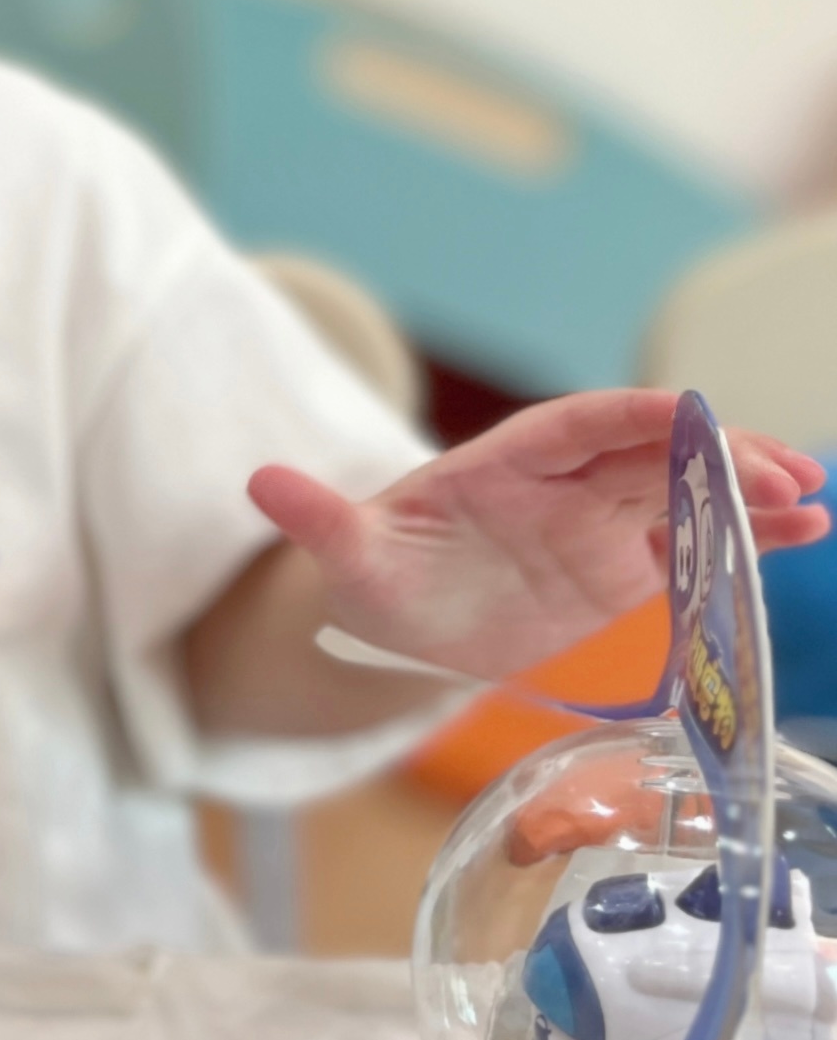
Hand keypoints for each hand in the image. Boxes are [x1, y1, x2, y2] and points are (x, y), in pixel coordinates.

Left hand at [248, 389, 827, 685]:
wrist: (396, 623)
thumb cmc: (373, 577)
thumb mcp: (343, 556)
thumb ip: (316, 520)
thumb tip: (257, 481)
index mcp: (502, 461)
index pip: (579, 423)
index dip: (637, 418)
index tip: (695, 417)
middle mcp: (559, 482)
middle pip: (648, 451)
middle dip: (716, 454)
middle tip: (783, 472)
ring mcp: (596, 521)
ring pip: (682, 491)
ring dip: (746, 492)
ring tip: (812, 502)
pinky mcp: (619, 566)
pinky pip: (691, 542)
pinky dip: (744, 536)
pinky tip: (802, 533)